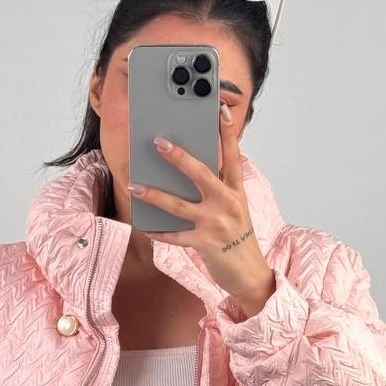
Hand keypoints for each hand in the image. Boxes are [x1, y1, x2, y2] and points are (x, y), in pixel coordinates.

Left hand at [128, 102, 275, 316]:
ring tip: (134, 185)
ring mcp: (216, 224)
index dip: (227, 132)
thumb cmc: (237, 239)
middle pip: (201, 173)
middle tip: (158, 141)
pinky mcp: (205, 244)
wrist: (250, 275)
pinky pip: (175, 236)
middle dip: (178, 157)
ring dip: (154, 195)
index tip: (220, 110)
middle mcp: (227, 203)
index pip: (232, 156)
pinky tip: (144, 227)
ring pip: (179, 205)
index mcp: (236, 192)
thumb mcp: (235, 209)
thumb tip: (189, 171)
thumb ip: (218, 189)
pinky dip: (159, 233)